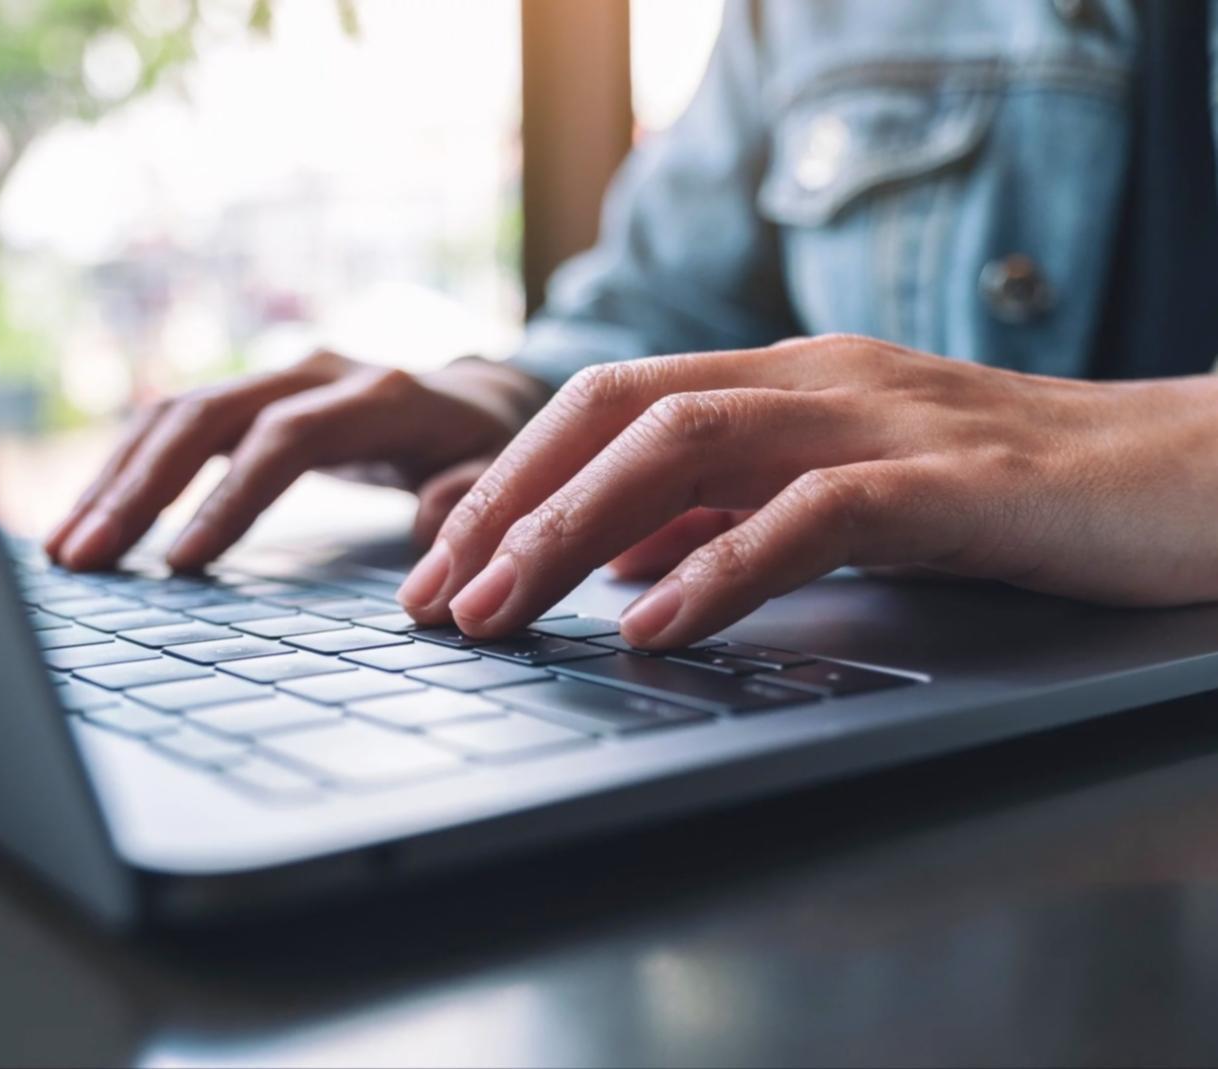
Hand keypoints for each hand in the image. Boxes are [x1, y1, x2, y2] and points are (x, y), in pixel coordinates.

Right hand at [45, 350, 549, 570]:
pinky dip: (130, 470)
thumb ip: (474, 497)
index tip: (181, 563)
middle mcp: (315, 374)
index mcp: (379, 396)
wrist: (477, 396)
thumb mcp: (502, 471)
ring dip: (115, 480)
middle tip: (82, 558)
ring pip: (176, 414)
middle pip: (208, 416)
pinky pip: (176, 426)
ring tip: (64, 549)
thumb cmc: (485, 447)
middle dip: (140, 488)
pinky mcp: (252, 399)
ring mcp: (276, 379)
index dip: (230, 497)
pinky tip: (93, 519)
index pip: (285, 438)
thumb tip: (429, 523)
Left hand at [397, 334, 1217, 647]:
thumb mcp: (841, 498)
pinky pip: (817, 511)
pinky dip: (723, 565)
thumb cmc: (1012, 497)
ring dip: (576, 531)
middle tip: (435, 600)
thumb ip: (734, 515)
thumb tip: (615, 560)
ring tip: (501, 612)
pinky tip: (653, 624)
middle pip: (618, 411)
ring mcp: (887, 419)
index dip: (510, 481)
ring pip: (691, 443)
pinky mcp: (960, 481)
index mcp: (784, 382)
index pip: (605, 407)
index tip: (436, 562)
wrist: (1194, 475)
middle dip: (511, 505)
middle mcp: (817, 380)